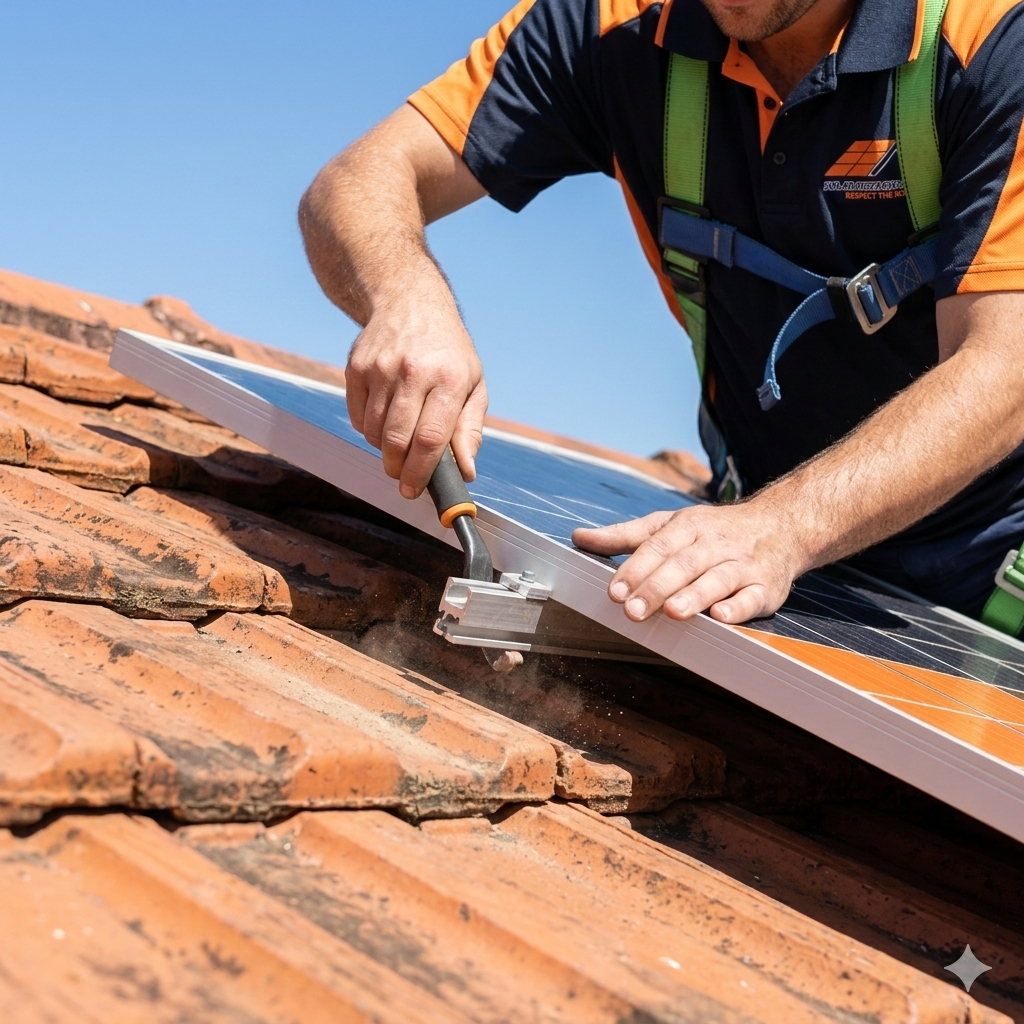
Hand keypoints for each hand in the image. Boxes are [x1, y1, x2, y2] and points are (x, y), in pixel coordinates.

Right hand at [345, 275, 487, 497]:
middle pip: (397, 440)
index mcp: (450, 378)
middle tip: (403, 479)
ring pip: (374, 433)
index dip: (421, 473)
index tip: (415, 491)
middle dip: (398, 470)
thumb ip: (470, 430)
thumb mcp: (473, 384)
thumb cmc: (448, 352)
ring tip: (398, 443)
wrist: (410, 302)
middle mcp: (413, 371)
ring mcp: (381, 368)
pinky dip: (368, 430)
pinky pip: (357, 417)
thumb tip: (466, 471)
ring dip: (384, 450)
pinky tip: (384, 419)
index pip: (430, 439)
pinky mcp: (357, 367)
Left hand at [571, 499, 807, 624]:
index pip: (659, 546)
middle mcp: (715, 544)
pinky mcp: (766, 588)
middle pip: (684, 564)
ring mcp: (742, 566)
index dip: (636, 568)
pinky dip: (739, 607)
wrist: (781, 526)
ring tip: (672, 613)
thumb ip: (625, 535)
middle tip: (631, 610)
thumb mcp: (669, 524)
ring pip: (718, 579)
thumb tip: (579, 537)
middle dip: (657, 587)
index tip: (614, 590)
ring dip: (695, 596)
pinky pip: (753, 598)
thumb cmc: (713, 531)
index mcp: (689, 526)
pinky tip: (721, 616)